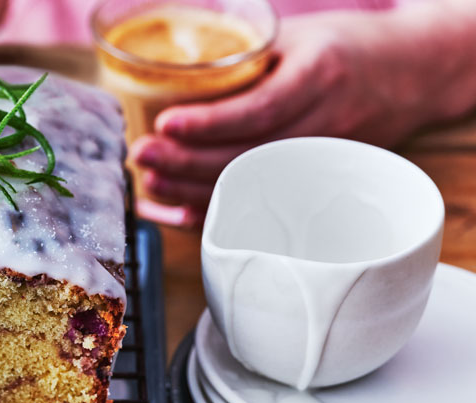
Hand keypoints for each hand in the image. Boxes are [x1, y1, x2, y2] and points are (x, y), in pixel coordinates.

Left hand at [129, 6, 475, 227]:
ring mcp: (323, 159)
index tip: (166, 123)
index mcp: (320, 76)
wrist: (414, 75)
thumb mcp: (298, 36)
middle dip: (187, 161)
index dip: (210, 122)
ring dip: (193, 190)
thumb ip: (244, 55)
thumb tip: (166, 70)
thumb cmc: (345, 49)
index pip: (260, 109)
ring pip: (253, 186)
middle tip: (141, 154)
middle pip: (249, 156)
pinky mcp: (316, 182)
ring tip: (149, 182)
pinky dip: (217, 213)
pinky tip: (177, 212)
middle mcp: (325, 122)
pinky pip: (262, 207)